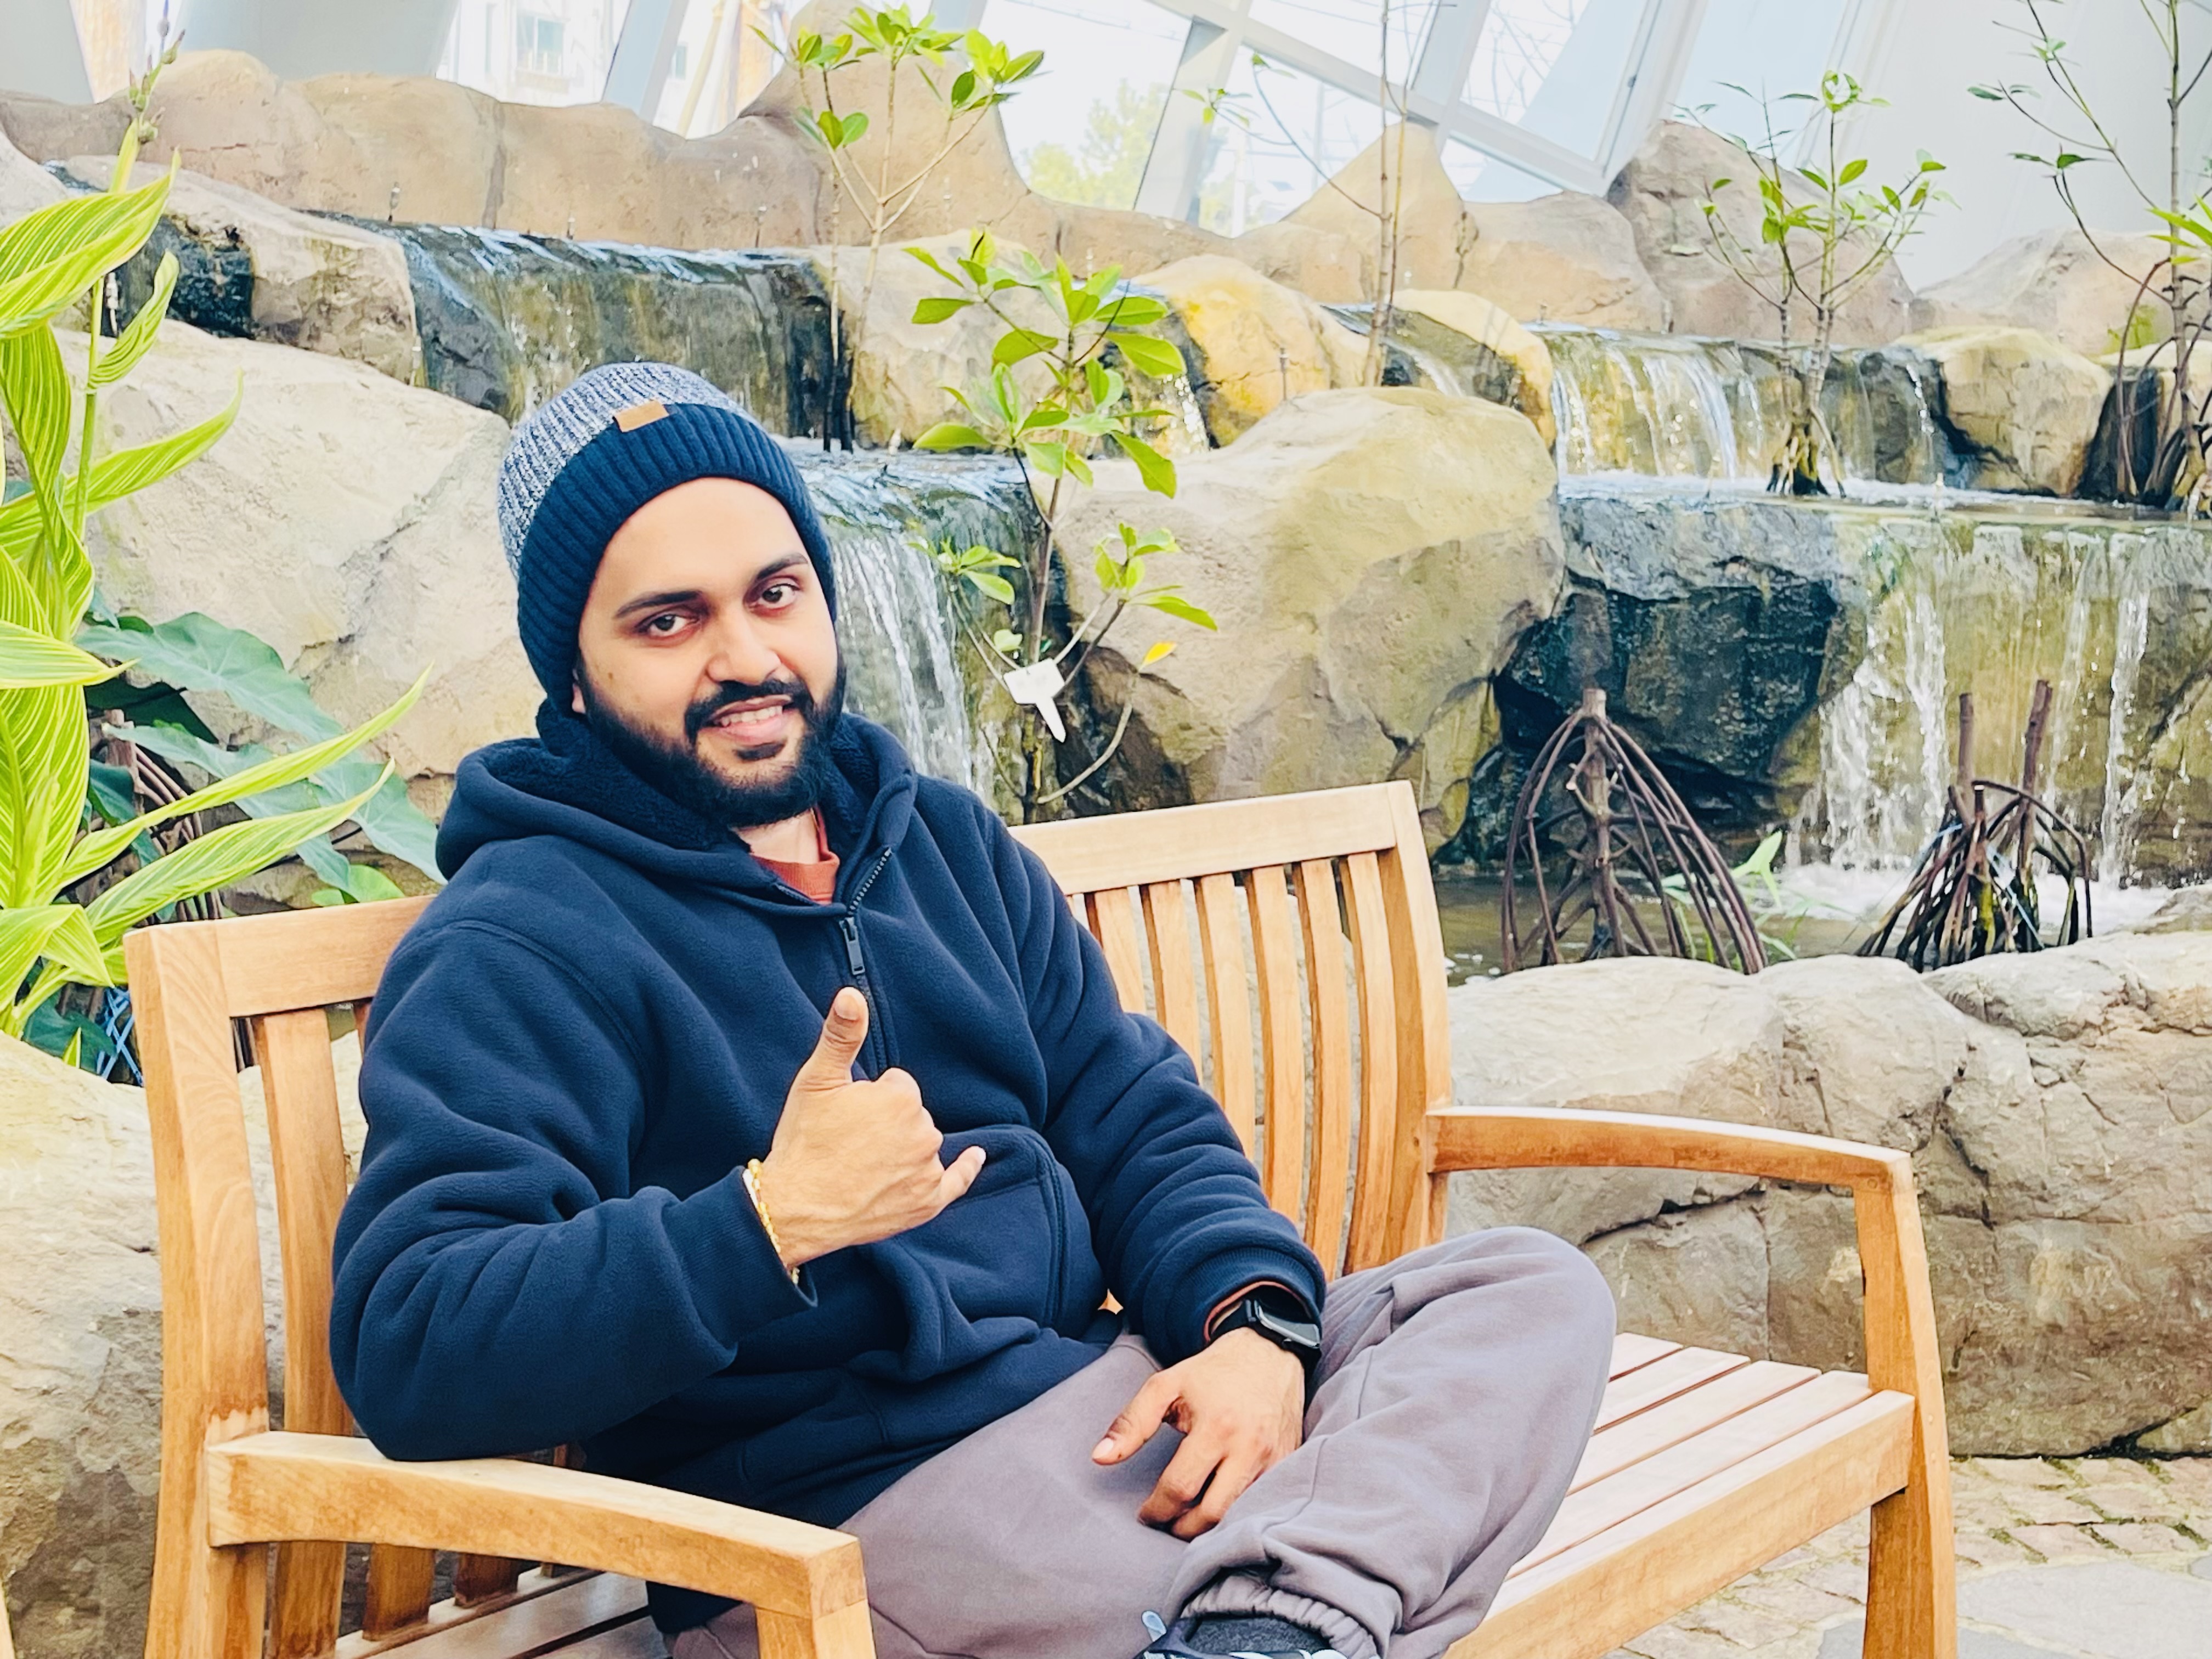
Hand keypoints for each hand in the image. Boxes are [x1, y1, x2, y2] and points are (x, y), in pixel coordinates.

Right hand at [756, 988, 984, 1266]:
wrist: (796, 1208)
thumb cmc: (804, 1141)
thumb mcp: (818, 1081)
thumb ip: (841, 1035)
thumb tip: (852, 994)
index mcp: (902, 1098)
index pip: (896, 1086)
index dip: (869, 1099)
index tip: (845, 1117)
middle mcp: (923, 1132)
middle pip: (911, 1115)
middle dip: (886, 1123)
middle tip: (849, 1143)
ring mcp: (927, 1170)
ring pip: (922, 1144)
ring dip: (903, 1148)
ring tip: (862, 1166)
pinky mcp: (927, 1202)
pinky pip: (956, 1180)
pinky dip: (966, 1168)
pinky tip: (975, 1156)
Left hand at [1091, 1329, 1305, 1537]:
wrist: (1270, 1353)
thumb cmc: (1213, 1372)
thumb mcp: (1166, 1385)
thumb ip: (1131, 1423)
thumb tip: (1099, 1458)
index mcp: (1216, 1427)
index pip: (1180, 1488)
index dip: (1156, 1509)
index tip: (1145, 1513)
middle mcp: (1249, 1448)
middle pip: (1212, 1513)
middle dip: (1182, 1528)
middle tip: (1167, 1522)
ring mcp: (1274, 1459)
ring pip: (1239, 1513)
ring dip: (1210, 1526)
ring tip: (1189, 1518)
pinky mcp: (1289, 1463)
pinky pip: (1262, 1502)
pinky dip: (1238, 1512)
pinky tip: (1219, 1505)